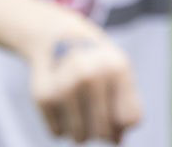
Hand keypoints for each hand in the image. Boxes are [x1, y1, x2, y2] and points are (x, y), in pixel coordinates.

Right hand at [24, 11, 141, 143]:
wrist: (58, 36)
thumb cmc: (96, 62)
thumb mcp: (119, 73)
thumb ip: (126, 107)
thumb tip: (117, 142)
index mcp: (116, 68)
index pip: (128, 119)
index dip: (123, 124)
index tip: (117, 116)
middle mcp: (90, 76)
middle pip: (103, 133)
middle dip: (102, 132)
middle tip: (96, 114)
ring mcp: (64, 87)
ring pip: (79, 138)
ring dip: (81, 130)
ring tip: (79, 105)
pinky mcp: (43, 97)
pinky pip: (57, 133)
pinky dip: (62, 125)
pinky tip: (62, 101)